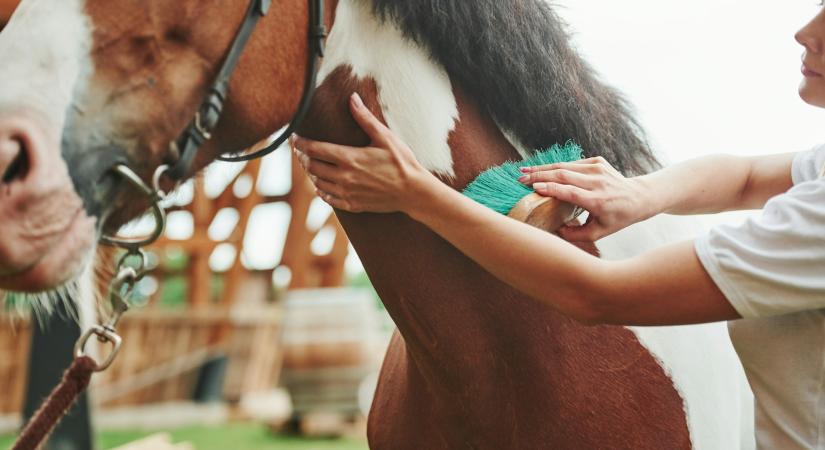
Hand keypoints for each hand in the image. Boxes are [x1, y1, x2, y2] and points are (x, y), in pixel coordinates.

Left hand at [291, 93, 431, 213]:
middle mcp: (344, 177)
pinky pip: (329, 199)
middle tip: (300, 151)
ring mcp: (348, 193)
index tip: (295, 137)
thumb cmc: (402, 162)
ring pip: (318, 183)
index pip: (314, 149)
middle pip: (312, 167)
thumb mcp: (385, 137)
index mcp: (349, 158)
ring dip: (311, 174)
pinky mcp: (353, 205)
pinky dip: (322, 191)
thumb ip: (365, 118)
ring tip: (310, 165)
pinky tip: (321, 186)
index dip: (300, 143)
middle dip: (303, 158)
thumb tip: (352, 98)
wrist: (413, 192)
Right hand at [519, 156, 654, 240]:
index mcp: (598, 201)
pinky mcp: (597, 161)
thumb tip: (554, 229)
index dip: (550, 188)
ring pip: (565, 166)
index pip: (570, 192)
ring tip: (524, 171)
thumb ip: (574, 235)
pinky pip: (572, 164)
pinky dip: (555, 166)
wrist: (639, 197)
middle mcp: (598, 182)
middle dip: (539, 175)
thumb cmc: (617, 218)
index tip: (533, 188)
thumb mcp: (598, 233)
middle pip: (563, 174)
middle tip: (520, 179)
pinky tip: (541, 169)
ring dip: (543, 168)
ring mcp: (598, 168)